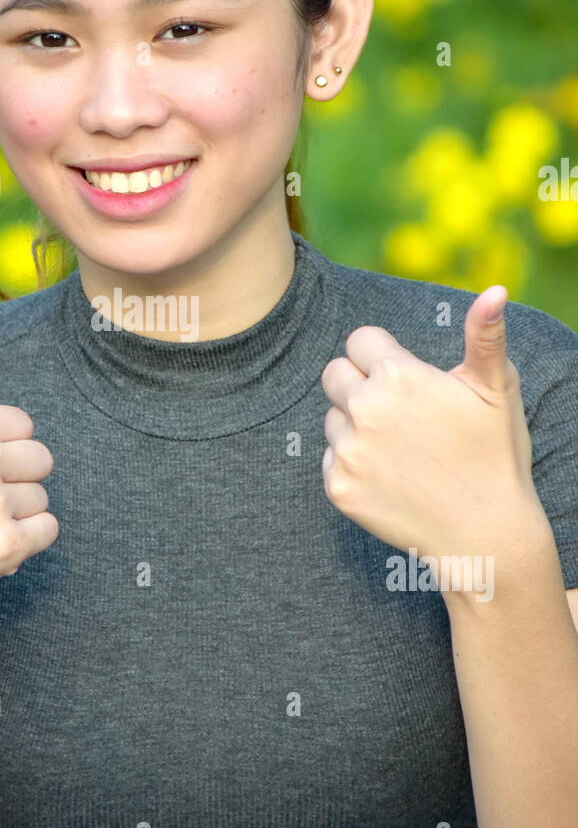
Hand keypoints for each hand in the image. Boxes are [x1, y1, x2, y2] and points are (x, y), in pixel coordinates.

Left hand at [320, 285, 549, 569]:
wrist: (485, 537)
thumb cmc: (494, 456)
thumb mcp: (497, 391)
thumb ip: (485, 336)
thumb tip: (494, 291)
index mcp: (398, 377)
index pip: (359, 340)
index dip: (384, 356)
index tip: (407, 380)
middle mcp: (364, 410)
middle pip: (334, 373)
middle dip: (361, 384)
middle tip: (401, 414)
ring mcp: (347, 451)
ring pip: (332, 417)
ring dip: (356, 426)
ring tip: (402, 449)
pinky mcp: (337, 487)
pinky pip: (330, 458)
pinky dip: (353, 464)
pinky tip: (390, 477)